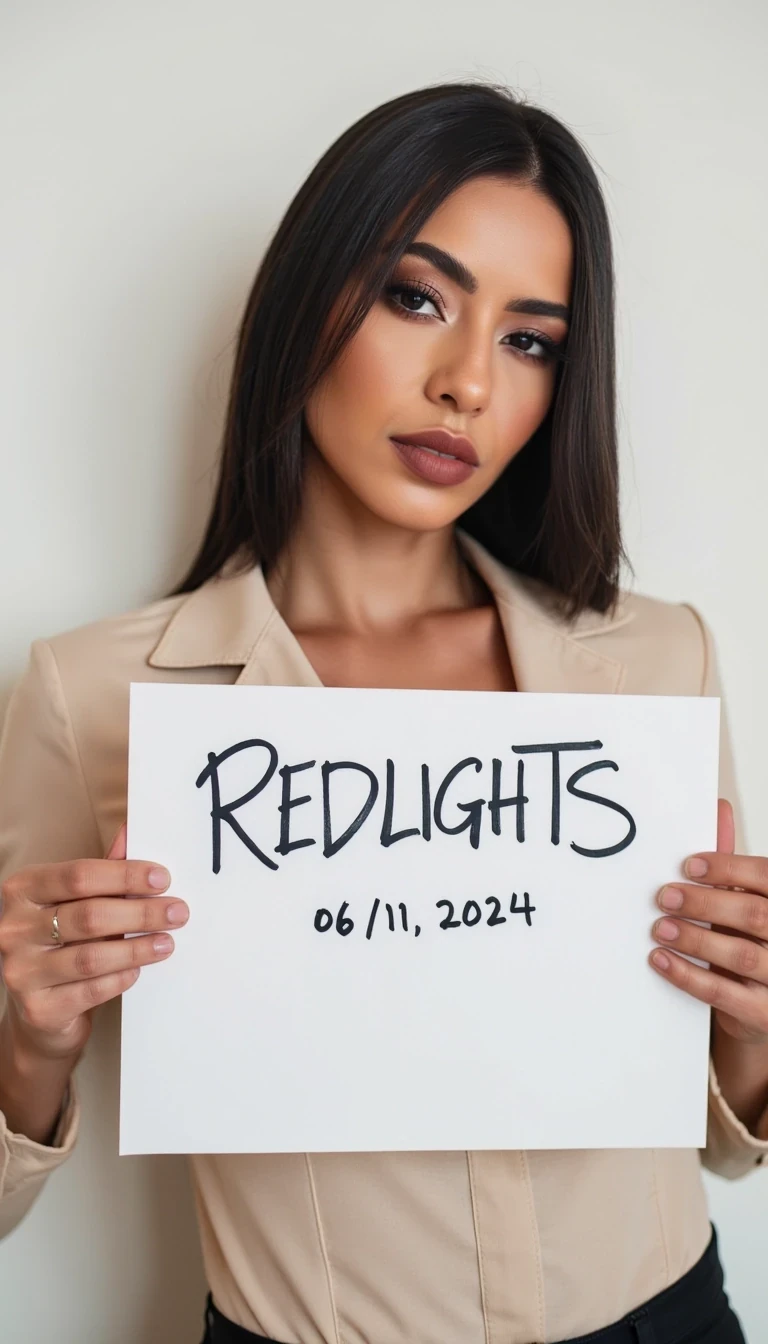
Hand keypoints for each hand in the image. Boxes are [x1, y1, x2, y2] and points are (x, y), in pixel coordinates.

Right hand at [0, 823, 188, 1059]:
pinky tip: (138, 970)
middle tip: (177, 912)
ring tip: (167, 942)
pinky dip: (120, 978)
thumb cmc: (62, 942)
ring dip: (137, 948)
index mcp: (23, 890)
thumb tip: (132, 829)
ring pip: (91, 956)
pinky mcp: (38, 1008)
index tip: (162, 878)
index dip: (125, 875)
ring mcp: (21, 970)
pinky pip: (90, 990)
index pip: (78, 876)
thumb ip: (103, 870)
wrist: (40, 1009)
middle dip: (141, 913)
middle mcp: (14, 928)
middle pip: (89, 915)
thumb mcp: (76, 901)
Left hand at [650, 798, 767, 1043]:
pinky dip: (688, 975)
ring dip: (695, 938)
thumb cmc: (757, 941)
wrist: (765, 1004)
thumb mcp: (750, 899)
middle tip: (665, 896)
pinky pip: (724, 994)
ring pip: (741, 954)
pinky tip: (662, 959)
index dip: (729, 868)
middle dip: (705, 902)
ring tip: (661, 927)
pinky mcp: (764, 1014)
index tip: (689, 865)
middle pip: (755, 915)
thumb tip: (718, 809)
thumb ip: (734, 864)